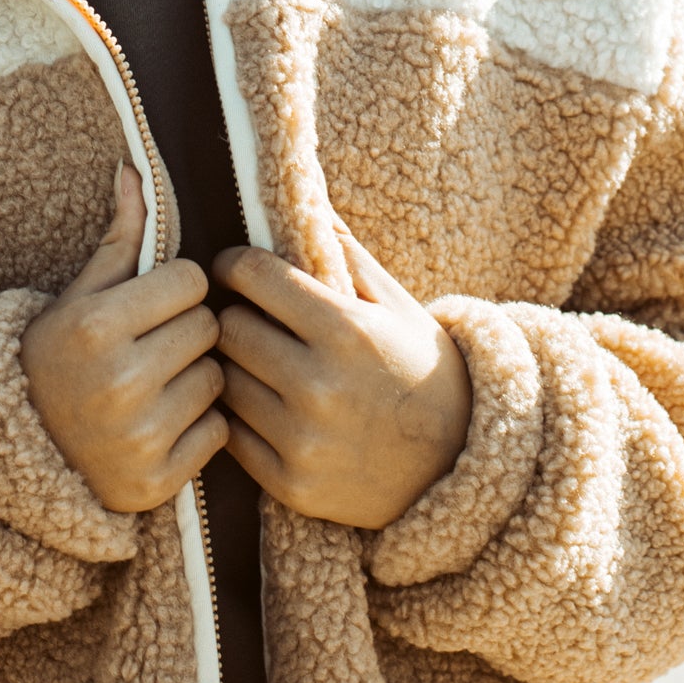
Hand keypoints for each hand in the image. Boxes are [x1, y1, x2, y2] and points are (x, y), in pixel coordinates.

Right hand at [21, 163, 226, 513]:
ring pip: (217, 380)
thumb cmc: (57, 360)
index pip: (191, 280)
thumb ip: (119, 237)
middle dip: (188, 332)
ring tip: (157, 384)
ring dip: (197, 379)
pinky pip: (218, 433)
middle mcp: (118, 382)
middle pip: (209, 329)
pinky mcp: (156, 481)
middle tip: (155, 345)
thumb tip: (136, 169)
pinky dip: (199, 429)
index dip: (176, 289)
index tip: (152, 304)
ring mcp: (138, 437)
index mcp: (96, 326)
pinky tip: (163, 424)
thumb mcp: (77, 296)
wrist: (17, 454)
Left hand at [212, 219, 472, 530]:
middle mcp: (319, 386)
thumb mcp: (397, 303)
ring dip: (234, 367)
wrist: (459, 465)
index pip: (251, 276)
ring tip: (259, 362)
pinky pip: (231, 435)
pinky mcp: (290, 485)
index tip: (235, 267)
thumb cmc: (420, 368)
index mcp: (346, 329)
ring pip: (223, 381)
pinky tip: (266, 406)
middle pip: (227, 329)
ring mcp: (302, 440)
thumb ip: (343, 251)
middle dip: (235, 315)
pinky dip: (241, 418)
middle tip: (249, 316)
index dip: (235, 264)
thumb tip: (300, 197)